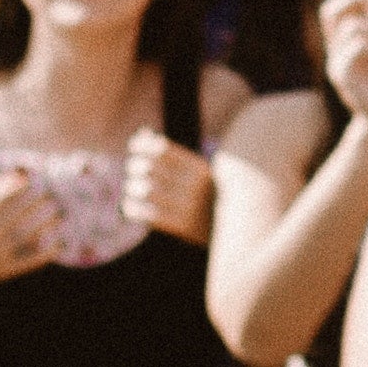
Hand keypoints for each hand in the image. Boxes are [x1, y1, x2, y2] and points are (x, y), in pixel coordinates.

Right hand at [0, 165, 59, 294]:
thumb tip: (17, 176)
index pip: (3, 199)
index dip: (21, 189)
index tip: (33, 181)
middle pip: (18, 216)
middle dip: (37, 204)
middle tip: (49, 196)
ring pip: (26, 235)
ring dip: (45, 224)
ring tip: (56, 213)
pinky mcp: (0, 271)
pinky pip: (27, 261)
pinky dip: (44, 254)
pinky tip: (58, 245)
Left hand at [122, 129, 214, 243]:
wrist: (237, 232)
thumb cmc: (209, 196)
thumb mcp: (199, 172)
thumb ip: (172, 154)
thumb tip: (143, 133)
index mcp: (201, 169)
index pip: (163, 150)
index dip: (143, 146)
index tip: (134, 147)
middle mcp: (196, 187)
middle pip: (152, 168)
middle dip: (135, 167)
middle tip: (132, 170)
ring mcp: (190, 208)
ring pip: (147, 190)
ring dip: (132, 187)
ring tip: (132, 188)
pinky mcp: (183, 228)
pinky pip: (148, 214)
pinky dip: (133, 209)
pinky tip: (130, 207)